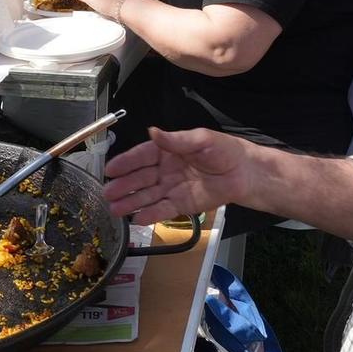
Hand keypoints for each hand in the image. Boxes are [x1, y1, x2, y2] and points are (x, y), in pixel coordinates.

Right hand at [102, 126, 259, 223]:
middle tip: (107, 193)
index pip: (142, 157)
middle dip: (123, 186)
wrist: (245, 174)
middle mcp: (166, 170)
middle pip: (140, 179)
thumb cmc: (224, 151)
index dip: (125, 163)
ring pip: (147, 196)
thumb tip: (151, 132)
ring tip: (114, 210)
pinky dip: (150, 215)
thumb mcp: (200, 139)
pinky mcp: (182, 205)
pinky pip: (163, 210)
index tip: (109, 170)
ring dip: (131, 203)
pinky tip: (136, 219)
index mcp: (168, 151)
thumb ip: (175, 140)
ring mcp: (173, 188)